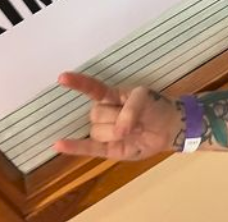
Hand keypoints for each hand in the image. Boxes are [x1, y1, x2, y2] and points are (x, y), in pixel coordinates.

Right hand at [52, 72, 184, 160]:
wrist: (169, 127)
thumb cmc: (155, 107)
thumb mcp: (145, 98)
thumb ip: (130, 110)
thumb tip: (119, 131)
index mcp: (111, 95)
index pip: (92, 89)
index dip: (78, 83)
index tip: (62, 78)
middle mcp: (105, 112)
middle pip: (96, 114)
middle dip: (115, 117)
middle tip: (136, 118)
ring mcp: (106, 131)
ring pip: (97, 132)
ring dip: (115, 132)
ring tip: (134, 131)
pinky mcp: (108, 150)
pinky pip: (89, 148)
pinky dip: (74, 147)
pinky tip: (58, 145)